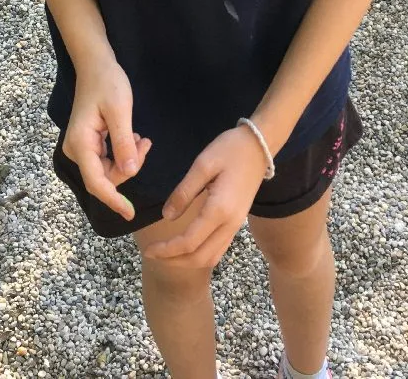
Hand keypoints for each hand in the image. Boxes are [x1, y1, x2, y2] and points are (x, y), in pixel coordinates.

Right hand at [62, 54, 150, 221]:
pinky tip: (134, 138)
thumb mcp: (120, 110)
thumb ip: (124, 143)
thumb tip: (130, 172)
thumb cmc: (108, 83)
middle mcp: (76, 149)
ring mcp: (80, 147)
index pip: (96, 182)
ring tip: (142, 139)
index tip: (130, 213)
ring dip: (127, 160)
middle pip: (103, 177)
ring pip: (107, 169)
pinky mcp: (87, 144)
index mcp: (80, 143)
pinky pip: (106, 159)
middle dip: (128, 168)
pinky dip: (123, 154)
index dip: (113, 200)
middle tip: (146, 145)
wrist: (96, 65)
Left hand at [142, 126, 271, 267]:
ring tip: (166, 254)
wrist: (259, 146)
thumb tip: (166, 217)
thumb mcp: (202, 164)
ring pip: (211, 257)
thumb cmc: (230, 150)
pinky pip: (219, 249)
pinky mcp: (238, 222)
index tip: (148, 249)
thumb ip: (184, 192)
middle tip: (152, 254)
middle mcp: (230, 224)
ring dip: (187, 261)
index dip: (166, 250)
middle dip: (174, 261)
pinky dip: (200, 255)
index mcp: (219, 209)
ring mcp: (236, 225)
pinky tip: (187, 248)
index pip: (189, 242)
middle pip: (200, 257)